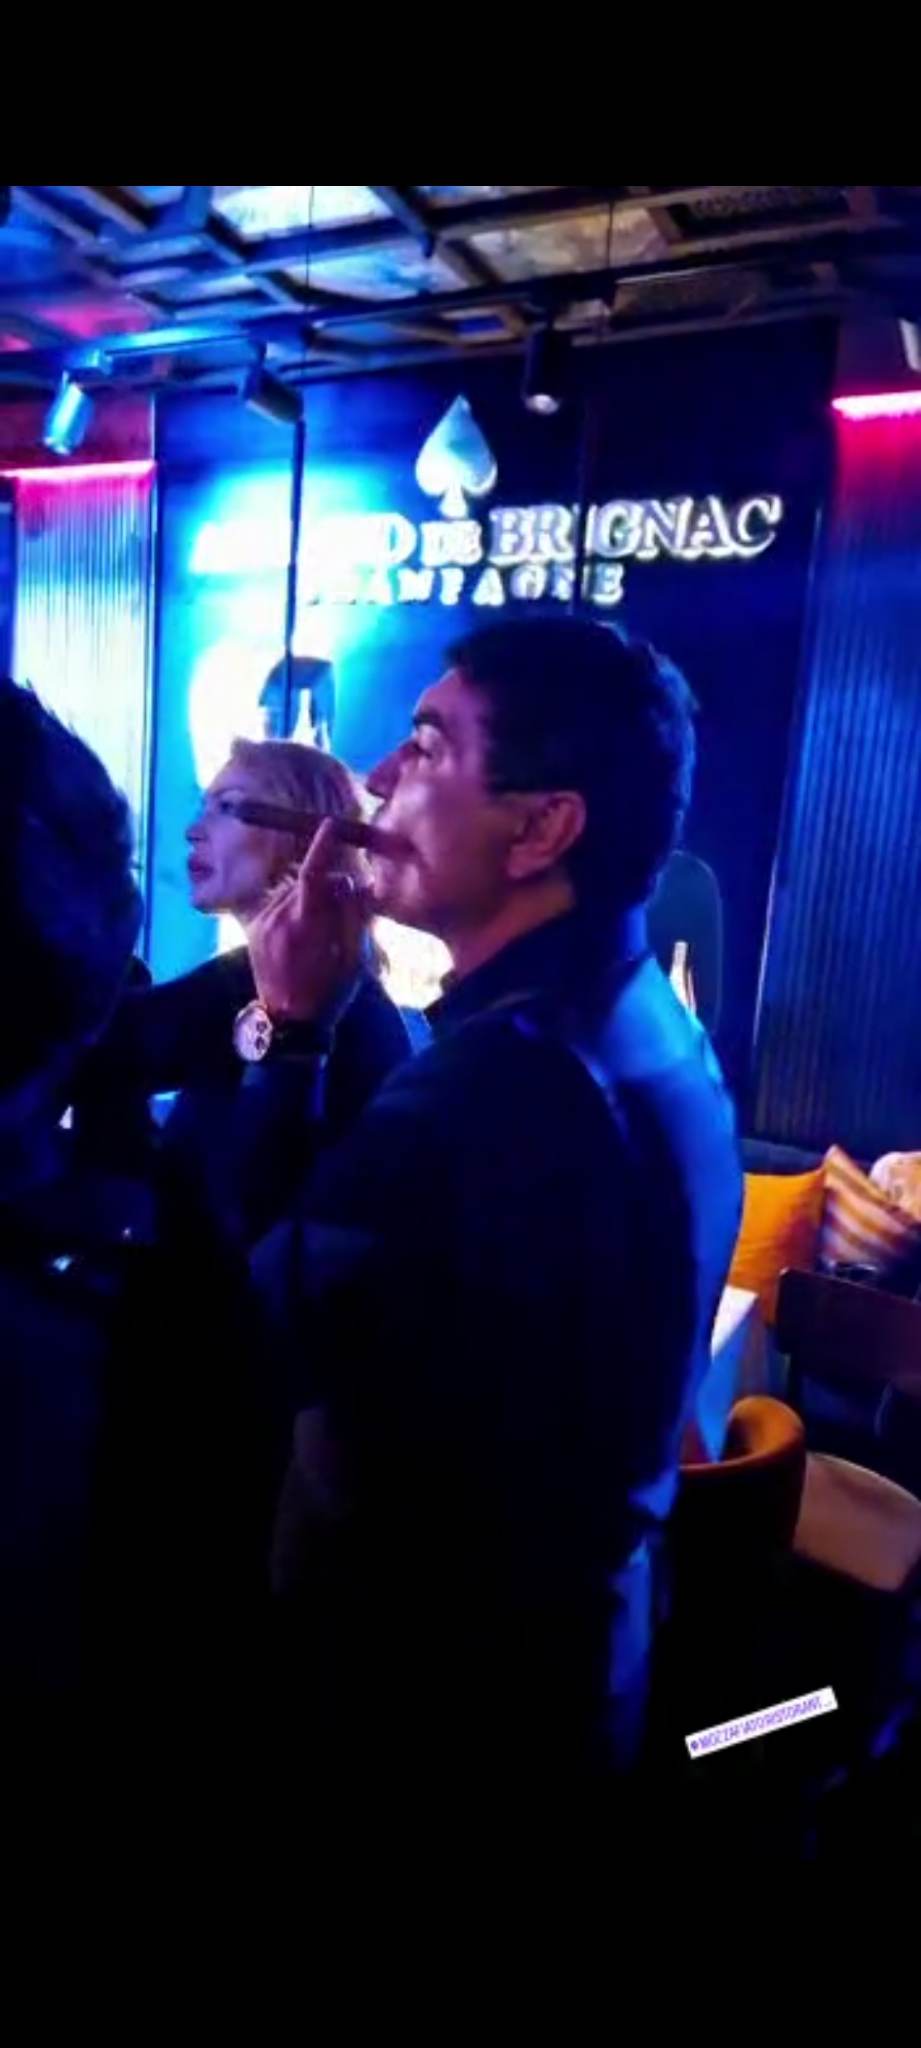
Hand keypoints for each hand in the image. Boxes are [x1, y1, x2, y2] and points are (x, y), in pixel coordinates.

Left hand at [247, 820, 372, 1023]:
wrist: (287, 1023)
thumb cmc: (328, 994)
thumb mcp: (354, 959)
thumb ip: (354, 916)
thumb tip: (353, 883)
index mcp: (305, 925)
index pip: (313, 874)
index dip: (323, 847)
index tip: (331, 825)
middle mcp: (278, 916)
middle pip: (308, 881)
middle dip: (330, 886)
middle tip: (346, 910)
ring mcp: (262, 921)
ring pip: (294, 890)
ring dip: (311, 898)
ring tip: (321, 930)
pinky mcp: (254, 926)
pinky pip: (280, 903)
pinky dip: (295, 907)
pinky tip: (303, 933)